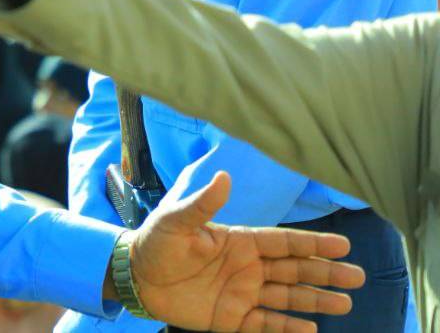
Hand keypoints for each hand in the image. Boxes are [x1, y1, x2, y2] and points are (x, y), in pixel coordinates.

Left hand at [124, 172, 364, 331]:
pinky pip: (266, 324)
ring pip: (286, 297)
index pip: (283, 242)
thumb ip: (202, 204)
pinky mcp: (231, 318)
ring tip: (346, 304)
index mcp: (239, 241)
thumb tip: (224, 177)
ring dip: (315, 300)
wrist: (135, 276)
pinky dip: (287, 327)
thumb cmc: (156, 242)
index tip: (343, 245)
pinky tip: (312, 329)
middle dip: (325, 272)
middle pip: (294, 270)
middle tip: (358, 277)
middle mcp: (247, 267)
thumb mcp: (176, 220)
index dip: (312, 244)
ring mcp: (242, 293)